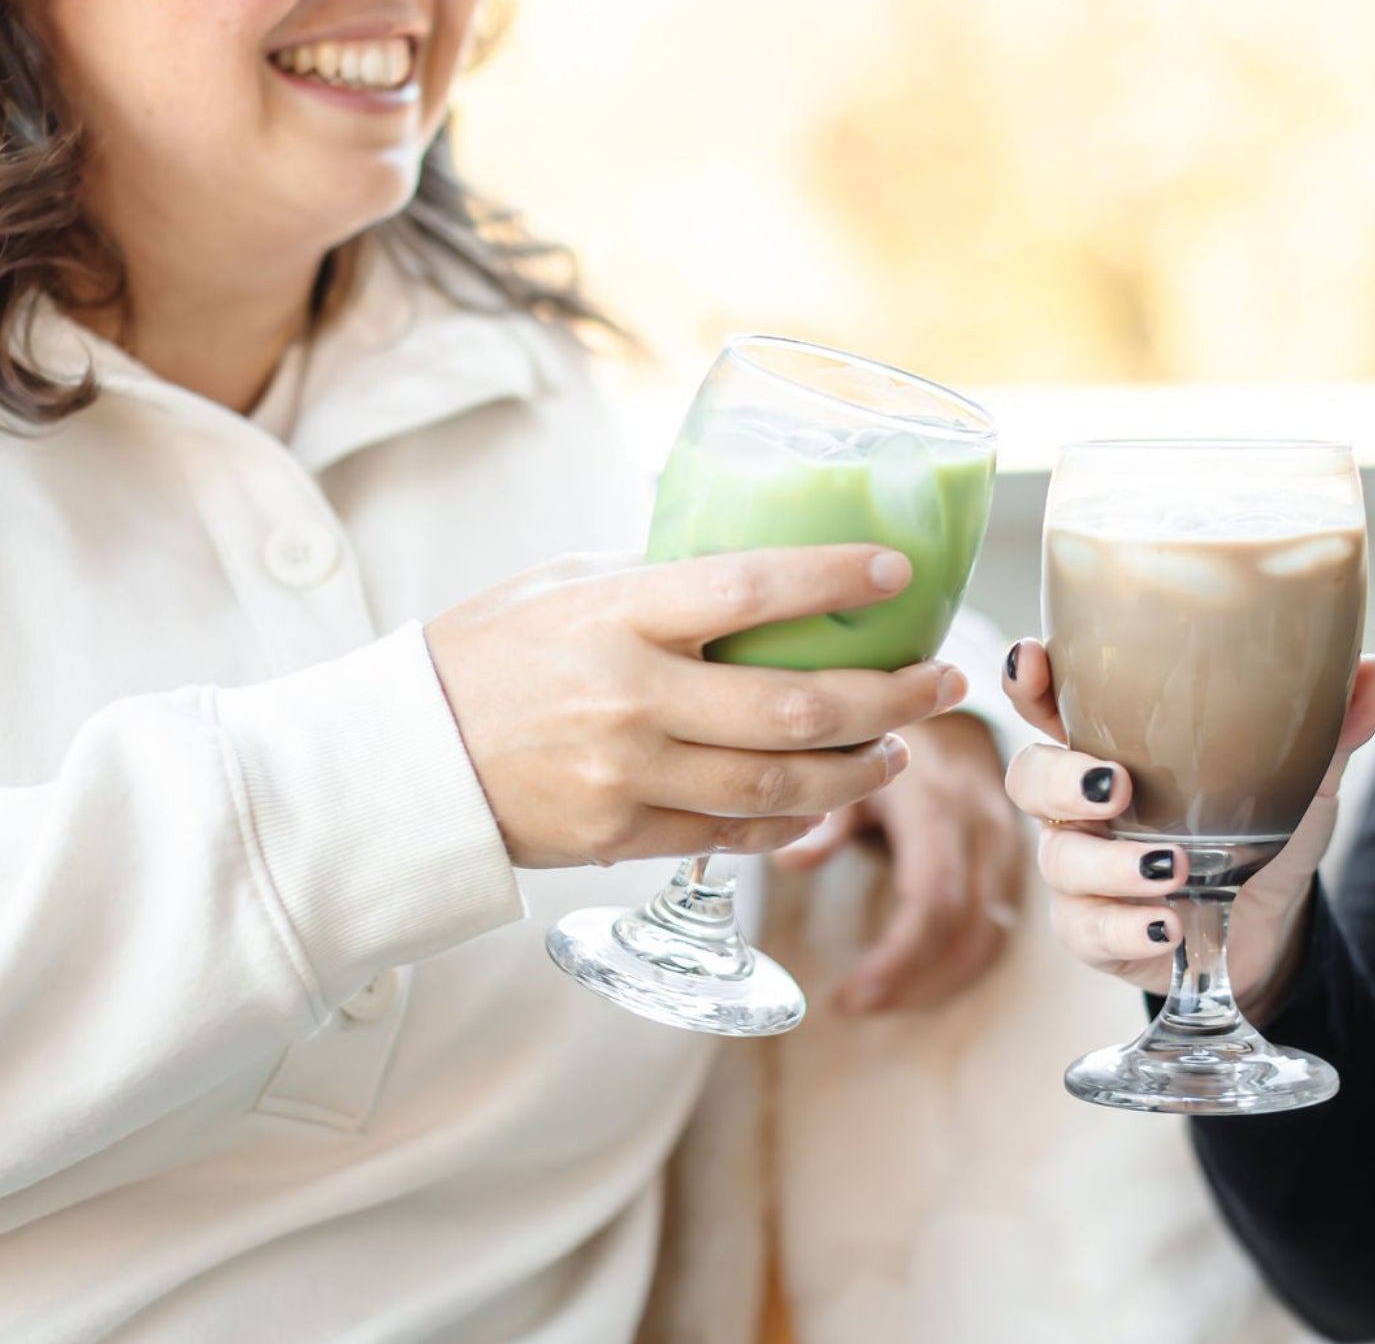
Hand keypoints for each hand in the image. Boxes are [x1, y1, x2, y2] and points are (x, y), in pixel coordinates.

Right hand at [425, 546, 967, 868]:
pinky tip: (832, 795)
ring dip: (861, 769)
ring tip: (901, 747)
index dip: (835, 579)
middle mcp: (631, 698)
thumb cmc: (484, 655)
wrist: (403, 761)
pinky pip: (736, 831)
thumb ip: (656, 578)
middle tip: (942, 681)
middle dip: (891, 696)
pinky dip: (795, 816)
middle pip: (797, 705)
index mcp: (616, 614)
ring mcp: (630, 776)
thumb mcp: (562, 585)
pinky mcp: (624, 837)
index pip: (751, 589)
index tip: (899, 571)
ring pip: (782, 783)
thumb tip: (754, 566)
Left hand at [773, 712, 1024, 1013]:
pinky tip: (919, 980)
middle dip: (914, 983)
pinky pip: (999, 927)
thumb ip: (829, 816)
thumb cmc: (898, 732)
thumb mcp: (856, 760)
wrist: (960, 701)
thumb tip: (789, 864)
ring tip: (881, 1001)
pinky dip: (960, 965)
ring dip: (939, 983)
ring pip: (989, 938)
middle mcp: (983, 830)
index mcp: (940, 807)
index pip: (935, 902)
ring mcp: (1006, 847)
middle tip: (856, 1007)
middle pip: (967, 932)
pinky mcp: (1013, 862)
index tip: (853, 994)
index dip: (899, 959)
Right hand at [1000, 640, 1374, 1005]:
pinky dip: (1126, 929)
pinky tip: (1168, 927)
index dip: (1027, 678)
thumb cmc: (1262, 827)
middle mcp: (1082, 801)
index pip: (1048, 698)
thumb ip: (1331, 723)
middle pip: (1028, 776)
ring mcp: (1081, 869)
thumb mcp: (1301, 774)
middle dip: (1059, 777)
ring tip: (1175, 869)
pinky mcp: (1092, 932)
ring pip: (1059, 859)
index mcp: (1114, 741)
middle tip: (1116, 784)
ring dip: (1111, 864)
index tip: (1033, 659)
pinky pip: (1085, 930)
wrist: (1269, 925)